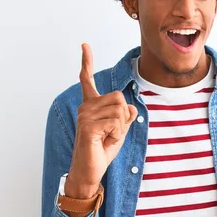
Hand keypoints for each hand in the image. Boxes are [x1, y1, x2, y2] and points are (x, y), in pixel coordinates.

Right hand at [65, 43, 137, 198]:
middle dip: (124, 118)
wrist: (90, 171)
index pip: (87, 80)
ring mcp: (85, 116)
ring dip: (120, 128)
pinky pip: (116, 122)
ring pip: (120, 110)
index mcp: (90, 105)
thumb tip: (132, 108)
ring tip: (106, 138)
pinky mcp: (88, 126)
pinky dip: (117, 134)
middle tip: (111, 133)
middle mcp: (85, 107)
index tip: (84, 45)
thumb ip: (125, 117)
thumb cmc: (102, 150)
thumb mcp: (119, 130)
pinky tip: (104, 142)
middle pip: (119, 98)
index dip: (86, 61)